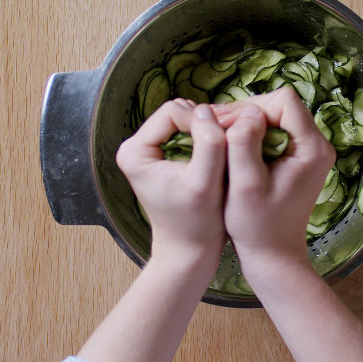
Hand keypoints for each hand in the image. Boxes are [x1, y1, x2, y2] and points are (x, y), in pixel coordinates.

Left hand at [116, 99, 226, 258]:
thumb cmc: (196, 223)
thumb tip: (206, 111)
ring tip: (225, 151)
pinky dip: (207, 141)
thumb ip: (208, 144)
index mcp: (135, 151)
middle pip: (178, 113)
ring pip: (186, 122)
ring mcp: (151, 151)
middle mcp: (137, 147)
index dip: (201, 120)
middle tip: (227, 145)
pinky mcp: (165, 157)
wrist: (189, 250)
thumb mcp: (205, 182)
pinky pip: (190, 134)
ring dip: (208, 132)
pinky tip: (220, 156)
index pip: (173, 111)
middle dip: (204, 125)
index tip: (225, 140)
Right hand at [215, 88, 335, 275]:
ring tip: (221, 137)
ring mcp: (310, 150)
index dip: (251, 106)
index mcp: (312, 148)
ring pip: (276, 116)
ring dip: (247, 123)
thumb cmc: (257, 226)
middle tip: (218, 129)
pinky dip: (253, 134)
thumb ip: (244, 144)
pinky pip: (275, 130)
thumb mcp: (245, 185)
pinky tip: (233, 147)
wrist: (273, 254)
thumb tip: (246, 112)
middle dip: (247, 113)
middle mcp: (318, 144)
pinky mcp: (299, 157)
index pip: (283, 100)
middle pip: (280, 105)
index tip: (225, 126)